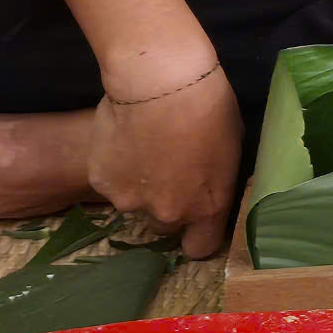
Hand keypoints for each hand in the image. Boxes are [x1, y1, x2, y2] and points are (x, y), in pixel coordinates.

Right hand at [85, 57, 242, 256]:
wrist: (161, 84)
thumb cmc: (209, 108)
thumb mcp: (230, 150)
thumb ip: (214, 181)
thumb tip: (206, 186)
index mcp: (207, 207)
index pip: (200, 247)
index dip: (197, 235)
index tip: (196, 218)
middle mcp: (167, 213)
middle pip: (164, 224)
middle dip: (166, 203)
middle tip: (168, 169)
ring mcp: (130, 201)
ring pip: (134, 203)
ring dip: (139, 185)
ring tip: (144, 147)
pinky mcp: (101, 183)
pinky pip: (111, 182)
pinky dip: (116, 167)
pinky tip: (124, 138)